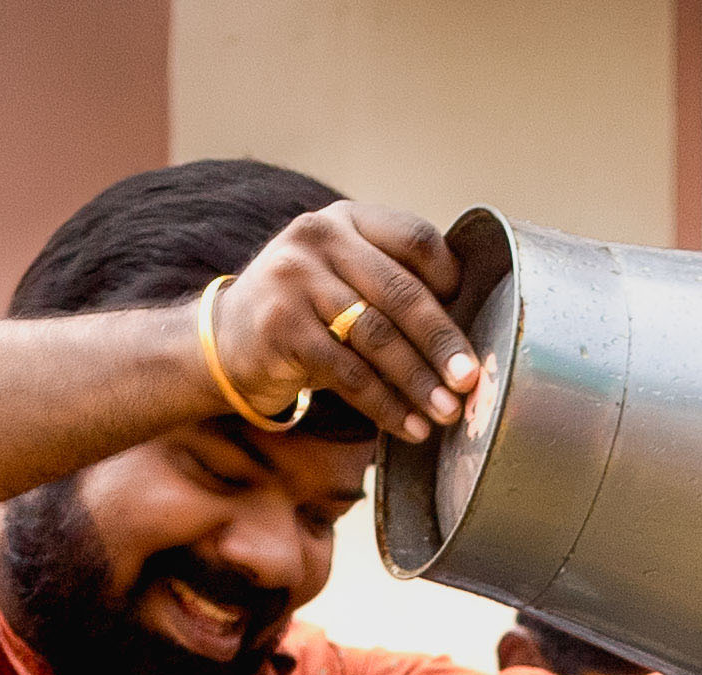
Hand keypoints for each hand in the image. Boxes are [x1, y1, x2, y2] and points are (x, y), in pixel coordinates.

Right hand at [202, 204, 483, 442]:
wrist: (227, 339)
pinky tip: (410, 428)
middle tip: (471, 380)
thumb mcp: (346, 280)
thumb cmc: (310, 313)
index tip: (474, 319)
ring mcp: (294, 278)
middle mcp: (319, 237)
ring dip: (418, 382)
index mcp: (347, 219)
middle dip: (442, 343)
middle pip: (401, 292)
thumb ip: (394, 287)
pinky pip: (348, 373)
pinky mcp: (281, 326)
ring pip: (377, 337)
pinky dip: (385, 406)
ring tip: (448, 413)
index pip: (415, 239)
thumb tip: (468, 341)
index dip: (450, 279)